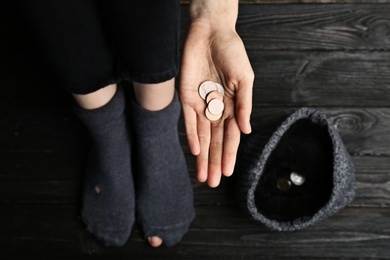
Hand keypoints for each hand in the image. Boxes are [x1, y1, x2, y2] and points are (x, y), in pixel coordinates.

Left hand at [180, 22, 253, 187]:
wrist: (211, 32)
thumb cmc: (232, 53)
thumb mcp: (245, 79)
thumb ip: (244, 105)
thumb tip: (248, 130)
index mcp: (233, 106)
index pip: (231, 136)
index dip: (229, 154)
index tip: (228, 173)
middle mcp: (216, 109)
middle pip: (215, 141)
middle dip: (213, 161)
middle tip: (212, 183)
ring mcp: (201, 104)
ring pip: (201, 135)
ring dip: (202, 155)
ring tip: (202, 175)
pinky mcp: (186, 96)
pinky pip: (189, 120)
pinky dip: (191, 135)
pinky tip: (194, 151)